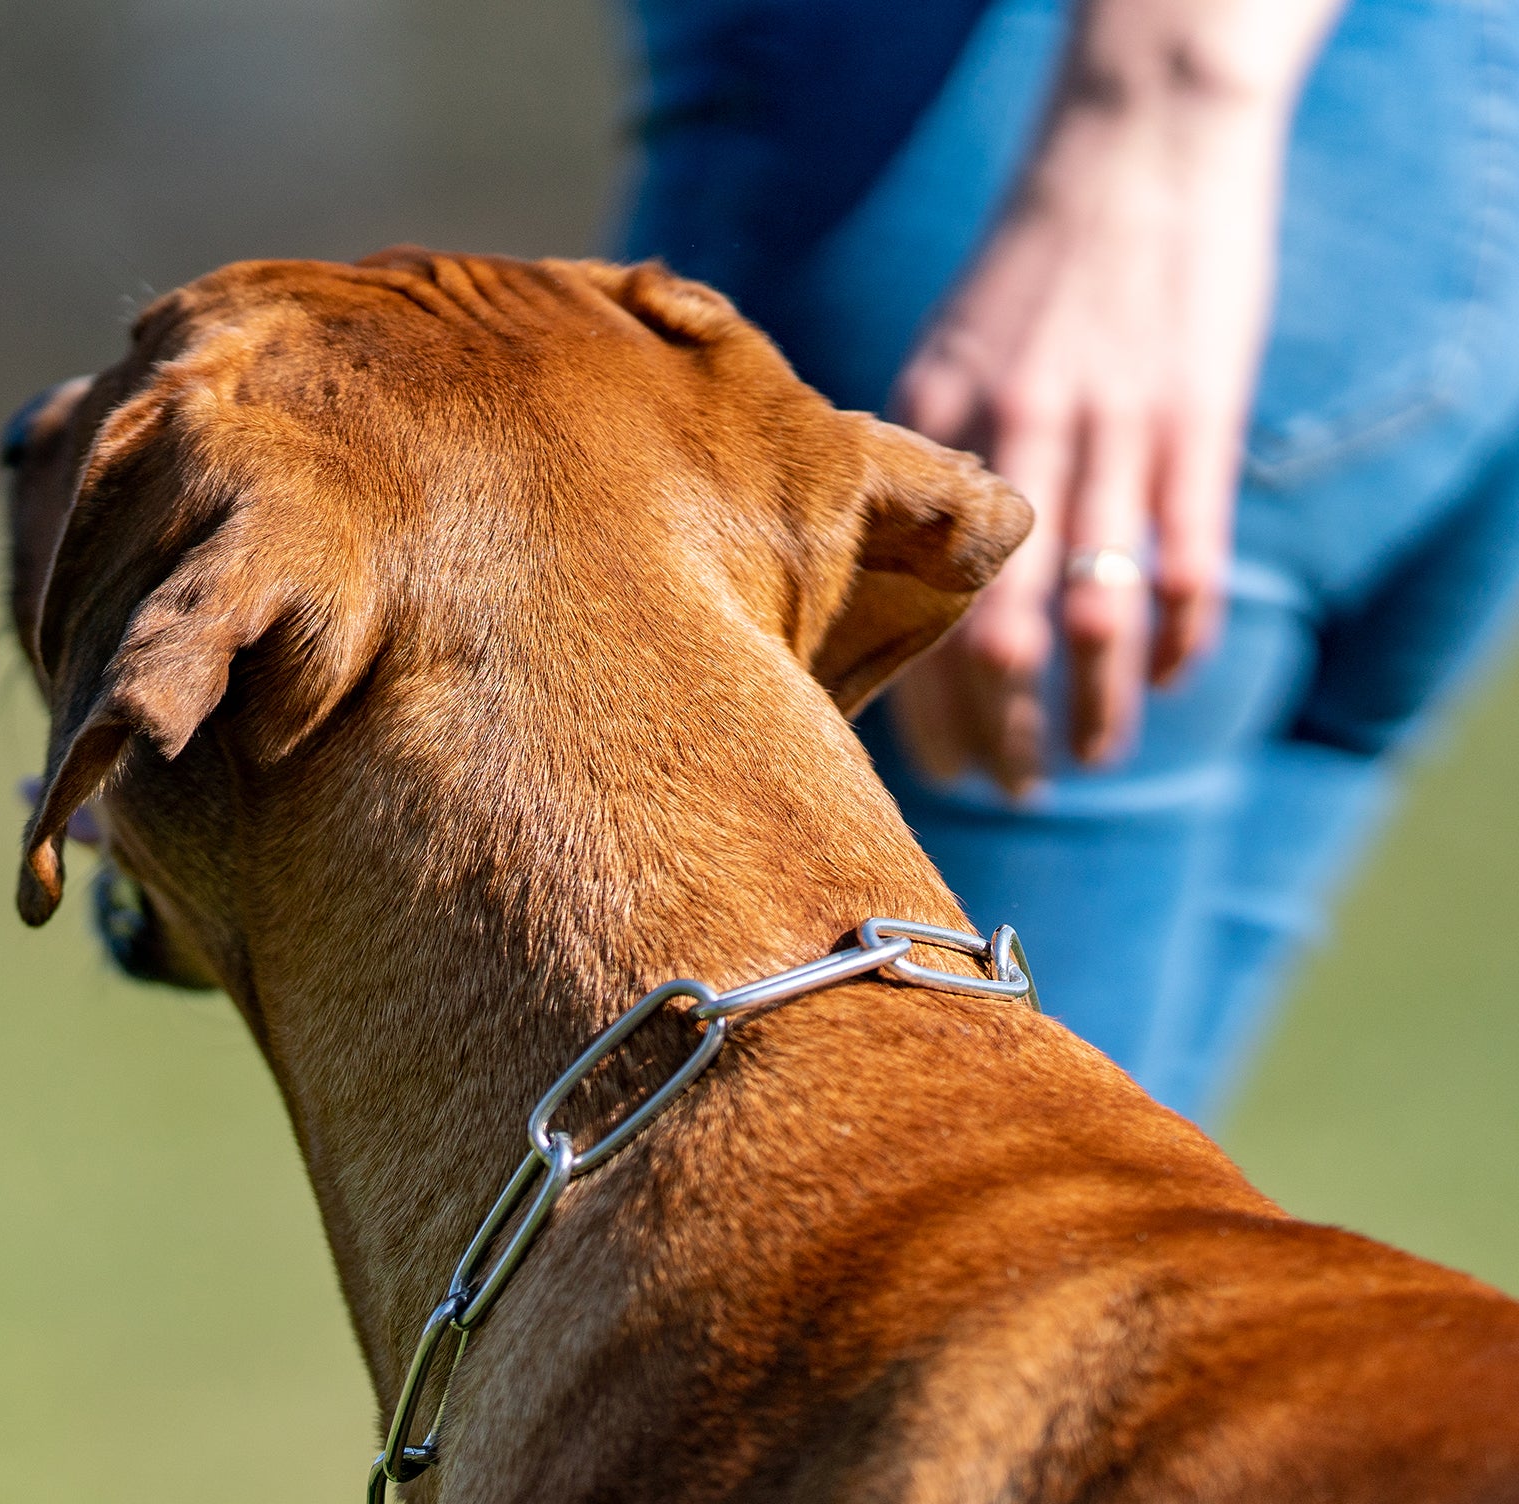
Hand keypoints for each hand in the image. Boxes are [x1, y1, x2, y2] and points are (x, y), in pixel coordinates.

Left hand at [889, 94, 1286, 790]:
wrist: (1135, 144)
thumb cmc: (1025, 271)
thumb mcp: (938, 360)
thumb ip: (913, 468)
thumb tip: (870, 587)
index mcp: (930, 438)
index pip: (906, 612)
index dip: (918, 708)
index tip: (929, 771)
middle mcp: (1012, 448)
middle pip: (992, 643)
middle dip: (1000, 739)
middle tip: (1011, 794)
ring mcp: (1112, 436)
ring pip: (1096, 622)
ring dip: (1096, 711)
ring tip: (1091, 760)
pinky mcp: (1200, 425)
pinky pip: (1189, 566)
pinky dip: (1183, 637)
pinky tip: (1172, 677)